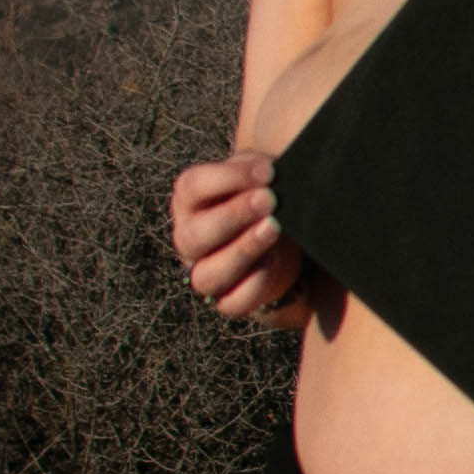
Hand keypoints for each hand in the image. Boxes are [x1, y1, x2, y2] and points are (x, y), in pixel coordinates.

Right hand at [169, 150, 315, 324]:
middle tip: (269, 200)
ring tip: (273, 228)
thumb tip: (274, 172)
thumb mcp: (260, 175)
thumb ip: (259, 170)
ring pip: (207, 275)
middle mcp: (189, 238)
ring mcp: (204, 272)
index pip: (191, 187)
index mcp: (190, 200)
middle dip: (233, 216)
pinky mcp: (227, 299)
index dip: (227, 178)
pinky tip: (273, 261)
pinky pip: (231, 303)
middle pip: (193, 235)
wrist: (284, 235)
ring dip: (242, 250)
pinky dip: (253, 285)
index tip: (267, 171)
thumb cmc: (265, 194)